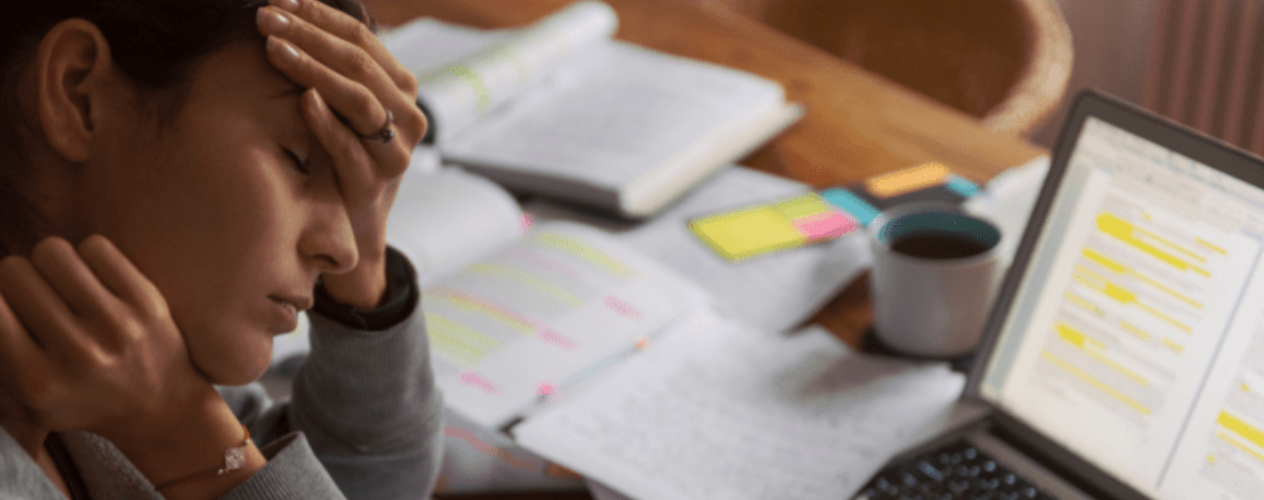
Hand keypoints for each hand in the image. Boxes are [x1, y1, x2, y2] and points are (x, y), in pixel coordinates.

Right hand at [0, 235, 218, 442]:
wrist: (162, 404)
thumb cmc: (82, 398)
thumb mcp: (25, 401)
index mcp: (37, 381)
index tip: (7, 305)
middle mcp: (77, 353)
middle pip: (14, 271)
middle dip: (17, 278)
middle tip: (33, 294)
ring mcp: (115, 324)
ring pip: (52, 251)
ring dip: (49, 263)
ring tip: (61, 283)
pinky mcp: (147, 300)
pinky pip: (94, 245)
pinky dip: (87, 257)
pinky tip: (93, 279)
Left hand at [257, 0, 426, 307]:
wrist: (353, 225)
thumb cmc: (342, 157)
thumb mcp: (344, 108)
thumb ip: (335, 70)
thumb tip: (293, 15)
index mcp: (402, 89)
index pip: (363, 39)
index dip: (321, 16)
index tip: (280, 1)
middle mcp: (409, 116)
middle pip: (359, 64)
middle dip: (309, 36)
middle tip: (266, 19)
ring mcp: (396, 151)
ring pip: (359, 100)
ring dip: (313, 70)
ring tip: (274, 50)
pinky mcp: (376, 183)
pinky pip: (350, 147)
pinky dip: (326, 121)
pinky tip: (302, 99)